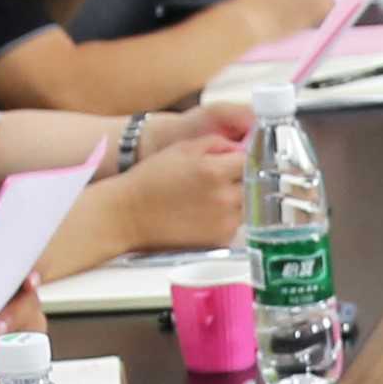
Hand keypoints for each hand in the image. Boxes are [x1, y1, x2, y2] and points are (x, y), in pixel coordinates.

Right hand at [110, 105, 251, 250]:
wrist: (129, 214)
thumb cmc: (151, 179)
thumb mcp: (183, 148)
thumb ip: (217, 143)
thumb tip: (240, 146)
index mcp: (215, 171)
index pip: (250, 160)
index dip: (245, 157)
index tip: (239, 158)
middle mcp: (224, 198)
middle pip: (253, 184)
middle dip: (242, 178)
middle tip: (223, 177)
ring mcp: (224, 222)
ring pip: (247, 205)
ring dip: (237, 198)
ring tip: (211, 195)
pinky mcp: (220, 240)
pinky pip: (235, 224)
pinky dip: (227, 217)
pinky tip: (206, 212)